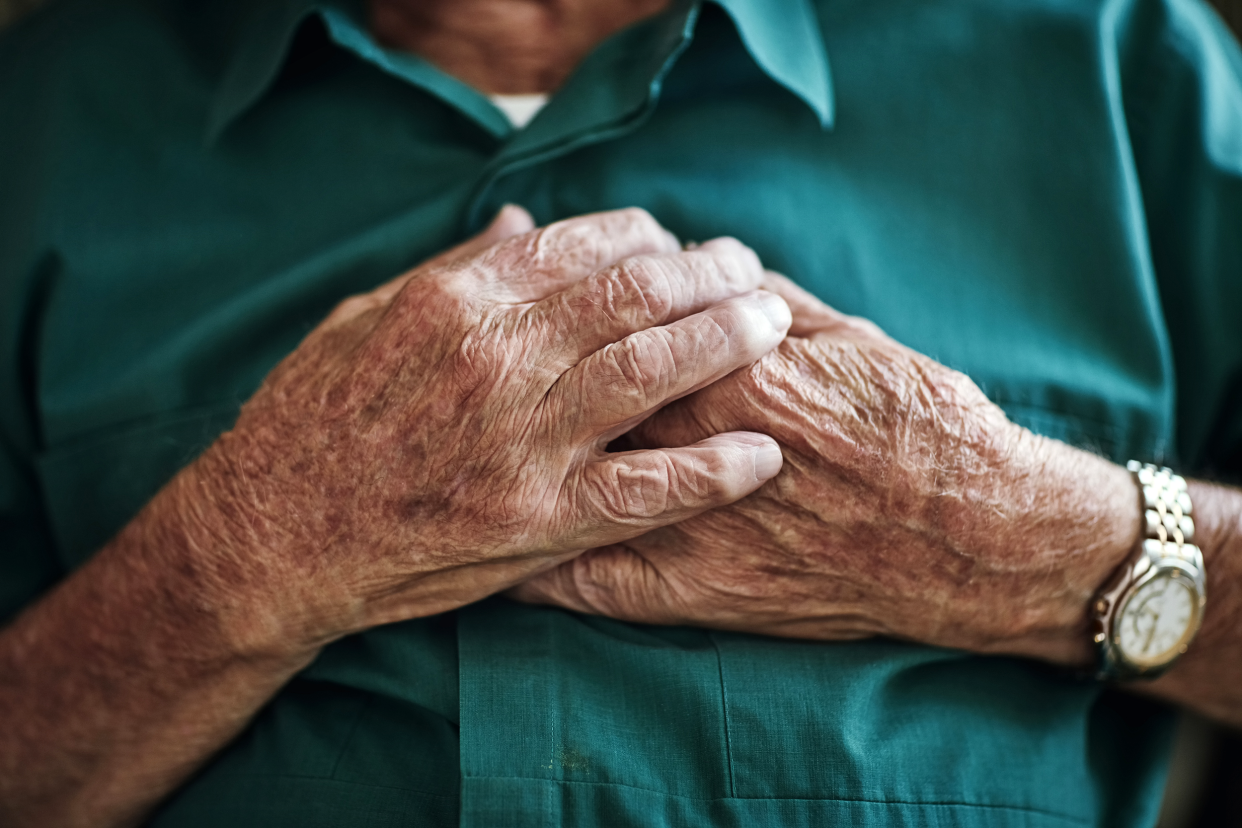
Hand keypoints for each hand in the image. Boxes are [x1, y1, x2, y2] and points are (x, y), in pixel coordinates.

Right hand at [176, 207, 789, 656]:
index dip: (652, 239)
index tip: (678, 248)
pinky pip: (646, 491)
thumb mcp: (366, 316)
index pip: (588, 243)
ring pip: (655, 370)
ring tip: (774, 328)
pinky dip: (713, 471)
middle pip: (639, 294)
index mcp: (459, 299)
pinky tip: (760, 456)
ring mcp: (521, 440)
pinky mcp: (536, 520)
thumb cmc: (313, 418)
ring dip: (729, 341)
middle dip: (710, 275)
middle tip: (751, 275)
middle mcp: (498, 356)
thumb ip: (453, 266)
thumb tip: (521, 218)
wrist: (272, 534)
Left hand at [511, 276, 1139, 665]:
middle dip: (519, 378)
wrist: (971, 532)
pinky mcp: (687, 590)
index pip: (606, 320)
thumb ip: (759, 301)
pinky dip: (530, 566)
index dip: (564, 307)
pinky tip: (491, 555)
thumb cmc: (918, 422)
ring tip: (475, 443)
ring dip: (512, 458)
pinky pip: (581, 580)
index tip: (535, 301)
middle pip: (568, 397)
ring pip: (559, 480)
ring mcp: (678, 520)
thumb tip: (705, 268)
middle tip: (482, 374)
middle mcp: (684, 438)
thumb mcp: (842, 333)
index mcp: (719, 364)